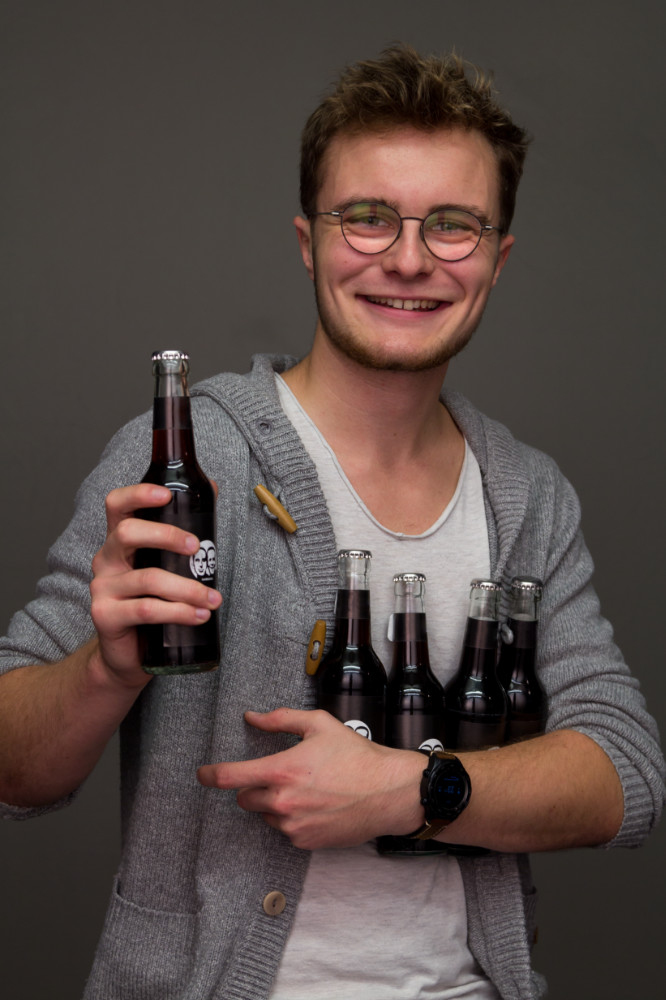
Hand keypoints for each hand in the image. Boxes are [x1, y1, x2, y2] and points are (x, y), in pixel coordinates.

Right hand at [89, 483, 221, 684]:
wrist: (128, 653)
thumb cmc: (151, 600)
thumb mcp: (165, 563)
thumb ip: (183, 529)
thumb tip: (211, 488)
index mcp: (120, 540)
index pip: (118, 505)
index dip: (138, 494)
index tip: (167, 495)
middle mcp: (106, 559)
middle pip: (128, 533)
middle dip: (166, 535)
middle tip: (197, 548)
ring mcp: (102, 588)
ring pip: (147, 579)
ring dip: (187, 588)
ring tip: (214, 599)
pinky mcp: (105, 616)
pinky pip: (146, 610)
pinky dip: (179, 612)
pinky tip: (199, 615)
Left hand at [196, 708, 424, 849]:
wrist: (387, 792)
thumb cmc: (356, 756)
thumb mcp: (319, 725)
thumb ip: (281, 720)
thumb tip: (253, 717)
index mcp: (282, 771)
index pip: (232, 777)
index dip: (211, 775)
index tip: (202, 774)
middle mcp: (283, 802)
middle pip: (245, 799)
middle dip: (255, 787)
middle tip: (280, 775)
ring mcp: (293, 826)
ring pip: (266, 815)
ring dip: (275, 804)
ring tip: (307, 790)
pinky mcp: (306, 842)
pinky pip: (286, 830)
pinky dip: (293, 819)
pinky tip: (317, 805)